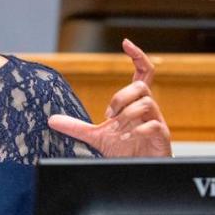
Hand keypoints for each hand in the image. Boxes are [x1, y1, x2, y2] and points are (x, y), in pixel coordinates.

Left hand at [48, 38, 170, 157]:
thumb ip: (76, 127)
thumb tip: (52, 120)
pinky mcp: (161, 137)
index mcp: (135, 103)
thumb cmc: (125, 150)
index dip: (137, 56)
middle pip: (141, 86)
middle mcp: (148, 109)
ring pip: (148, 103)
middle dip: (121, 96)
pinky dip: (138, 130)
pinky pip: (154, 125)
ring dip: (127, 114)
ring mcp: (156, 121)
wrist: (138, 171)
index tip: (126, 43)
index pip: (142, 73)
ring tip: (117, 129)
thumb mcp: (96, 136)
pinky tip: (126, 138)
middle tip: (108, 114)